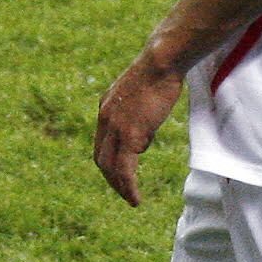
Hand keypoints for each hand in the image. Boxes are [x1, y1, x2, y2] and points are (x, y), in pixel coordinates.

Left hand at [94, 51, 183, 206]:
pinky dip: (128, 187)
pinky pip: (124, 169)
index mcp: (106, 108)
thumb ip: (139, 113)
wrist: (160, 62)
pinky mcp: (129, 135)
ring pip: (110, 167)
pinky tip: (135, 198)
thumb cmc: (160, 71)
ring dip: (119, 187)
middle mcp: (105, 119)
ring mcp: (115, 128)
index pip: (103, 143)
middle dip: (111, 179)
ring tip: (131, 200)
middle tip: (124, 192)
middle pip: (101, 158)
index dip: (110, 161)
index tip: (120, 173)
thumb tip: (143, 135)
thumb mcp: (143, 93)